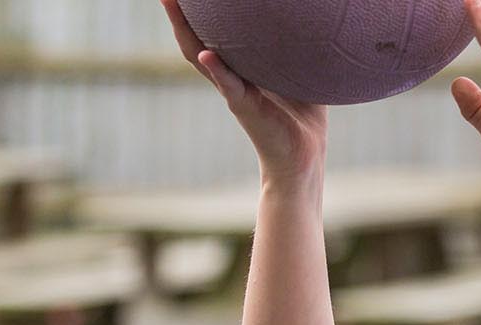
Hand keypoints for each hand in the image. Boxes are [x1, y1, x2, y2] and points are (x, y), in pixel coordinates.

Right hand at [161, 0, 327, 179]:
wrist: (303, 154)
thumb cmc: (303, 112)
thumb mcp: (298, 72)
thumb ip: (295, 50)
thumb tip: (309, 19)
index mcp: (239, 68)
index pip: (212, 34)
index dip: (199, 14)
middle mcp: (229, 76)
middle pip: (195, 39)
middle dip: (180, 14)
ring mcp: (233, 91)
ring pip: (202, 57)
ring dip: (185, 31)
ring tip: (171, 4)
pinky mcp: (245, 107)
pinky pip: (229, 85)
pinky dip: (217, 69)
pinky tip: (206, 53)